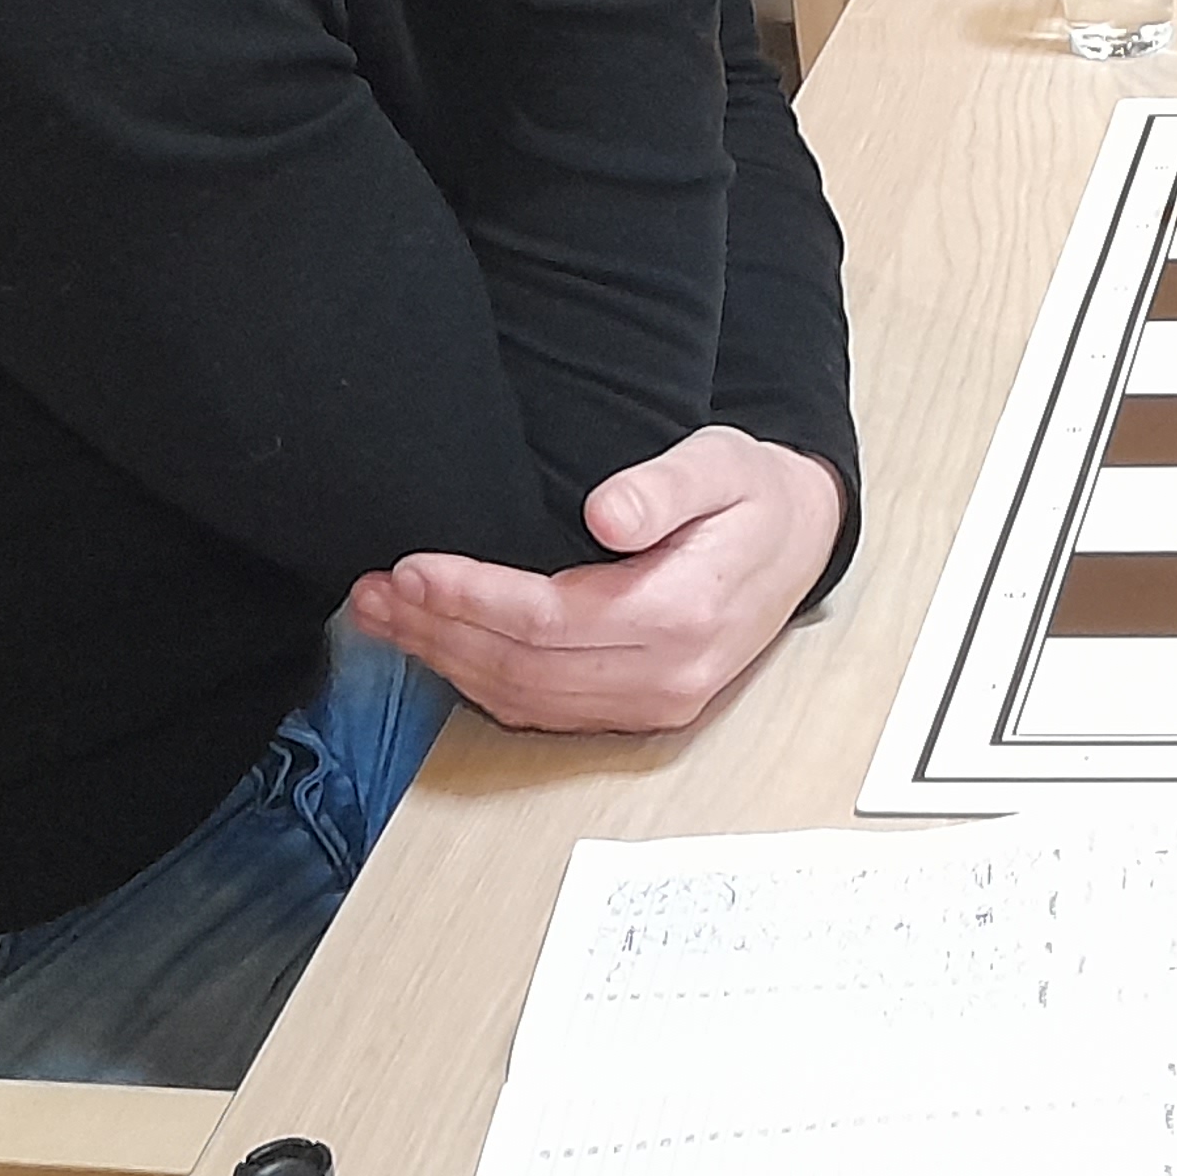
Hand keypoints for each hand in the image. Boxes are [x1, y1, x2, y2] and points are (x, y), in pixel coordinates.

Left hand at [346, 426, 843, 732]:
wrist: (803, 541)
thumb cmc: (754, 494)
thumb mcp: (722, 461)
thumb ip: (666, 485)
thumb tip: (607, 513)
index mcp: (684, 613)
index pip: (549, 619)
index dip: (471, 598)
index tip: (411, 568)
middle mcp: (670, 676)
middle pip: (524, 668)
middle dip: (439, 631)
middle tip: (373, 594)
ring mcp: (659, 704)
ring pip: (526, 699)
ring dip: (447, 661)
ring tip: (385, 618)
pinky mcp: (647, 713)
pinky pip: (546, 712)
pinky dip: (482, 684)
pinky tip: (441, 648)